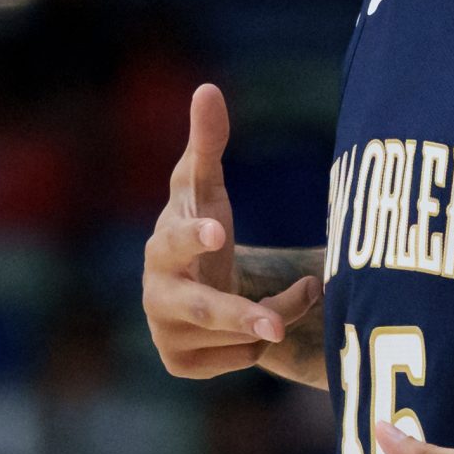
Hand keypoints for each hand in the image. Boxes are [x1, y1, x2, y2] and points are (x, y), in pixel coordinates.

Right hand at [142, 83, 319, 377]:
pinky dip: (260, 343)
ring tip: (296, 294)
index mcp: (163, 245)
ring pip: (237, 337)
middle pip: (202, 309)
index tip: (221, 230)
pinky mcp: (180, 363)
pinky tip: (256, 324)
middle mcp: (157, 294)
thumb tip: (207, 89)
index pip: (177, 240)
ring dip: (277, 314)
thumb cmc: (203, 225)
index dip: (196, 234)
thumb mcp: (206, 187)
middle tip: (278, 327)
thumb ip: (208, 141)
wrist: (195, 283)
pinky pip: (239, 360)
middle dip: (242, 314)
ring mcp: (165, 333)